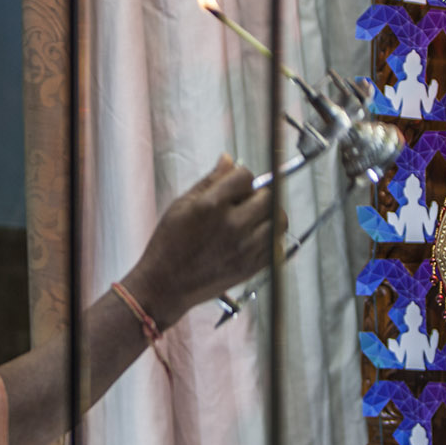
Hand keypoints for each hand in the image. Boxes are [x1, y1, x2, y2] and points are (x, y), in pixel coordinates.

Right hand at [126, 156, 282, 326]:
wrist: (166, 285)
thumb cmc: (169, 245)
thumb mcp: (182, 205)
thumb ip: (209, 181)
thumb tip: (228, 160)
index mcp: (212, 206)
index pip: (245, 176)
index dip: (241, 177)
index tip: (235, 185)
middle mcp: (233, 225)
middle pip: (268, 197)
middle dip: (258, 195)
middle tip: (245, 202)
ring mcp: (245, 248)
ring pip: (279, 221)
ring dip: (269, 215)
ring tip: (253, 219)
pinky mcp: (251, 267)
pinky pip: (277, 246)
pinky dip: (271, 238)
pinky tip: (254, 238)